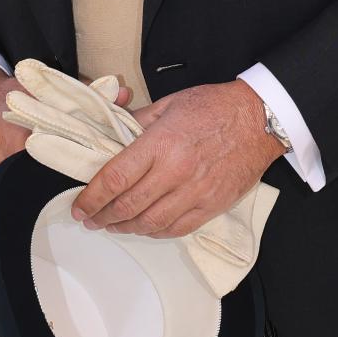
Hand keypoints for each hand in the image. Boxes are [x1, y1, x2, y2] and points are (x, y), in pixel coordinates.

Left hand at [71, 80, 284, 238]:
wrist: (258, 119)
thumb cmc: (214, 107)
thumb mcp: (169, 104)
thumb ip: (137, 121)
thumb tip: (113, 131)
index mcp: (160, 144)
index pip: (116, 177)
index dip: (92, 197)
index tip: (79, 206)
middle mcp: (175, 172)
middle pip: (128, 205)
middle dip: (102, 216)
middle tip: (89, 219)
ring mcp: (195, 192)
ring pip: (150, 222)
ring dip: (125, 228)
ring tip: (111, 225)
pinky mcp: (212, 206)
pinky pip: (177, 228)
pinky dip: (155, 232)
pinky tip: (144, 228)